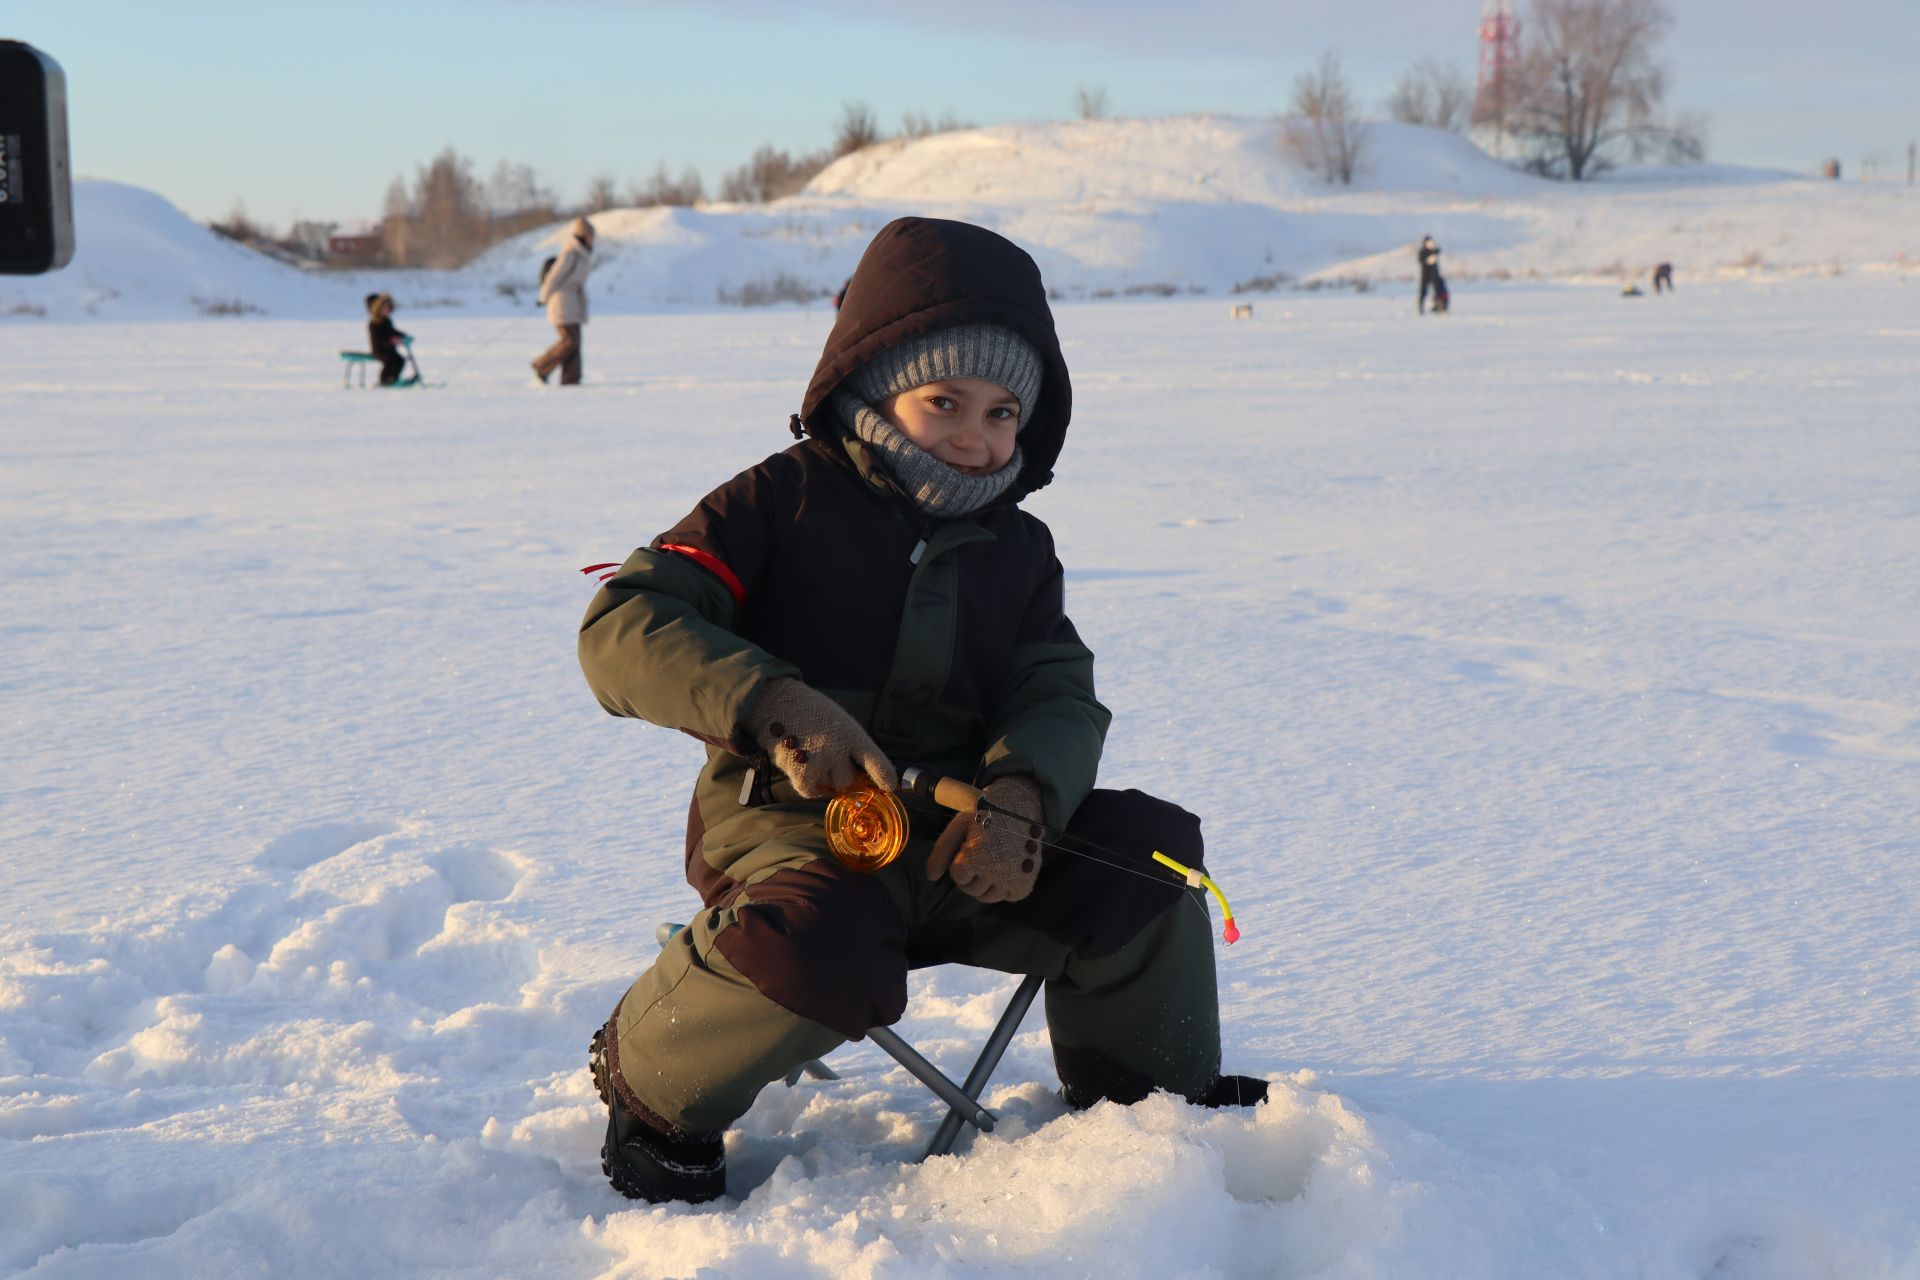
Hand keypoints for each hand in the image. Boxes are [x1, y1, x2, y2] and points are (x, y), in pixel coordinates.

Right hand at [743, 678, 895, 798]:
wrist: (776, 702)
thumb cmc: (810, 712)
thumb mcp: (839, 721)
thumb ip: (850, 746)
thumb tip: (858, 776)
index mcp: (852, 734)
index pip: (876, 761)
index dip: (885, 777)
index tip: (890, 787)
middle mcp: (838, 749)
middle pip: (849, 780)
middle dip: (840, 774)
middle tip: (827, 758)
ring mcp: (819, 762)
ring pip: (830, 786)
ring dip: (822, 778)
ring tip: (810, 756)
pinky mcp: (800, 773)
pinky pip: (811, 791)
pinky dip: (808, 785)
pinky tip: (802, 767)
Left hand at [925, 775, 1044, 902]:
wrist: (1020, 806)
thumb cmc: (985, 814)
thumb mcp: (959, 826)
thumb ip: (941, 851)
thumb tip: (931, 877)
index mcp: (977, 854)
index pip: (958, 875)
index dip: (961, 860)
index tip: (970, 846)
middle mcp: (996, 869)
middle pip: (971, 889)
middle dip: (971, 874)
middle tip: (981, 854)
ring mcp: (1012, 878)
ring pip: (988, 897)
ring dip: (986, 884)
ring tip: (992, 862)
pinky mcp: (1026, 883)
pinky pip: (1009, 896)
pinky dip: (1006, 887)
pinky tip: (1006, 869)